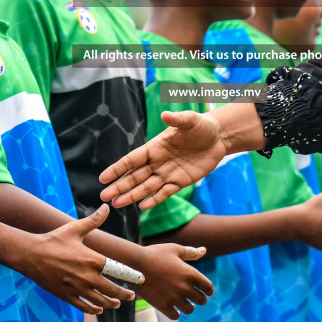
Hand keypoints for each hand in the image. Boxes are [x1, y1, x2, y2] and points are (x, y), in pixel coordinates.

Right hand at [22, 206, 135, 314]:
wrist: (30, 255)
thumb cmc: (53, 240)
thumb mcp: (75, 228)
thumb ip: (93, 221)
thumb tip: (106, 208)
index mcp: (93, 259)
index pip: (118, 270)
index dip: (132, 276)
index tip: (140, 279)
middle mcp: (87, 276)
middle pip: (112, 290)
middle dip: (124, 294)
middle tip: (131, 296)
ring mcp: (77, 288)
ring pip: (100, 301)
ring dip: (111, 303)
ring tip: (116, 303)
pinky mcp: (66, 296)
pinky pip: (84, 307)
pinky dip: (94, 309)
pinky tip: (98, 309)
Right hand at [100, 111, 231, 209]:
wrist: (218, 138)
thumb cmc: (201, 126)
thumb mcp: (190, 120)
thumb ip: (177, 119)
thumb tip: (165, 114)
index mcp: (155, 147)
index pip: (132, 160)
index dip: (117, 169)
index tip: (103, 178)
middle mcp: (158, 162)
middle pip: (135, 177)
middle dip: (120, 187)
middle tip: (104, 197)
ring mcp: (168, 173)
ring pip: (146, 187)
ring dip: (132, 196)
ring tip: (116, 204)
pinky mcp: (180, 182)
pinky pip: (165, 193)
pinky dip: (154, 200)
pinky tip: (142, 207)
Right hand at [135, 242, 212, 319]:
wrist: (134, 263)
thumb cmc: (155, 254)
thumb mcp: (175, 249)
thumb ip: (191, 252)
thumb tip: (204, 250)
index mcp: (190, 273)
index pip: (208, 287)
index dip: (209, 290)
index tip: (207, 292)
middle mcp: (184, 287)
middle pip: (201, 300)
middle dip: (200, 299)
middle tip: (196, 299)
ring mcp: (174, 297)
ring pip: (189, 310)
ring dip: (188, 307)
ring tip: (185, 304)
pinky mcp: (162, 305)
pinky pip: (175, 316)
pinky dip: (176, 313)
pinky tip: (174, 309)